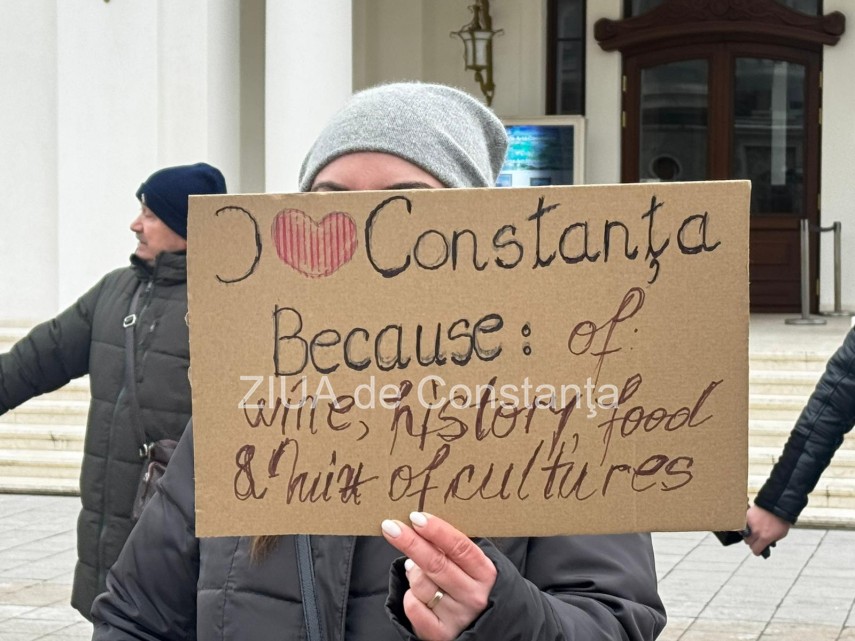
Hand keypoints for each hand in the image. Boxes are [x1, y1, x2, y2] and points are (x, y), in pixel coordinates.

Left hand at [381, 512, 496, 640]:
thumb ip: (451, 547)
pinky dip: (409, 596)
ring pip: (421, 584)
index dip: (436, 530)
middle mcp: (474, 596)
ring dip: (412, 573)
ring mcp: (458, 617)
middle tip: (390, 526)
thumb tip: (419, 523)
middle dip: (410, 542)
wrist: (480, 627)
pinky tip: (417, 593)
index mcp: (485, 573)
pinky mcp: (441, 634)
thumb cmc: (468, 585)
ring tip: (417, 570)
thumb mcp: (470, 566)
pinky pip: (413, 607)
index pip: (460, 547)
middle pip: (436, 564)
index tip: (416, 517)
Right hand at [744, 505, 790, 555]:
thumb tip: (765, 545)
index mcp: (765, 538)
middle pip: (748, 542)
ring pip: (744, 534)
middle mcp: (755, 532)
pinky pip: (742, 524)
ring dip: (748, 535)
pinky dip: (745, 526)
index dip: (757, 551)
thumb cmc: (781, 520)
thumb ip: (771, 541)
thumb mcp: (780, 535)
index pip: (755, 550)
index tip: (758, 550)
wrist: (777, 506)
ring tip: (753, 532)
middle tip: (757, 540)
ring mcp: (750, 523)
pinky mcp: (746, 516)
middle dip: (753, 543)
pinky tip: (751, 525)